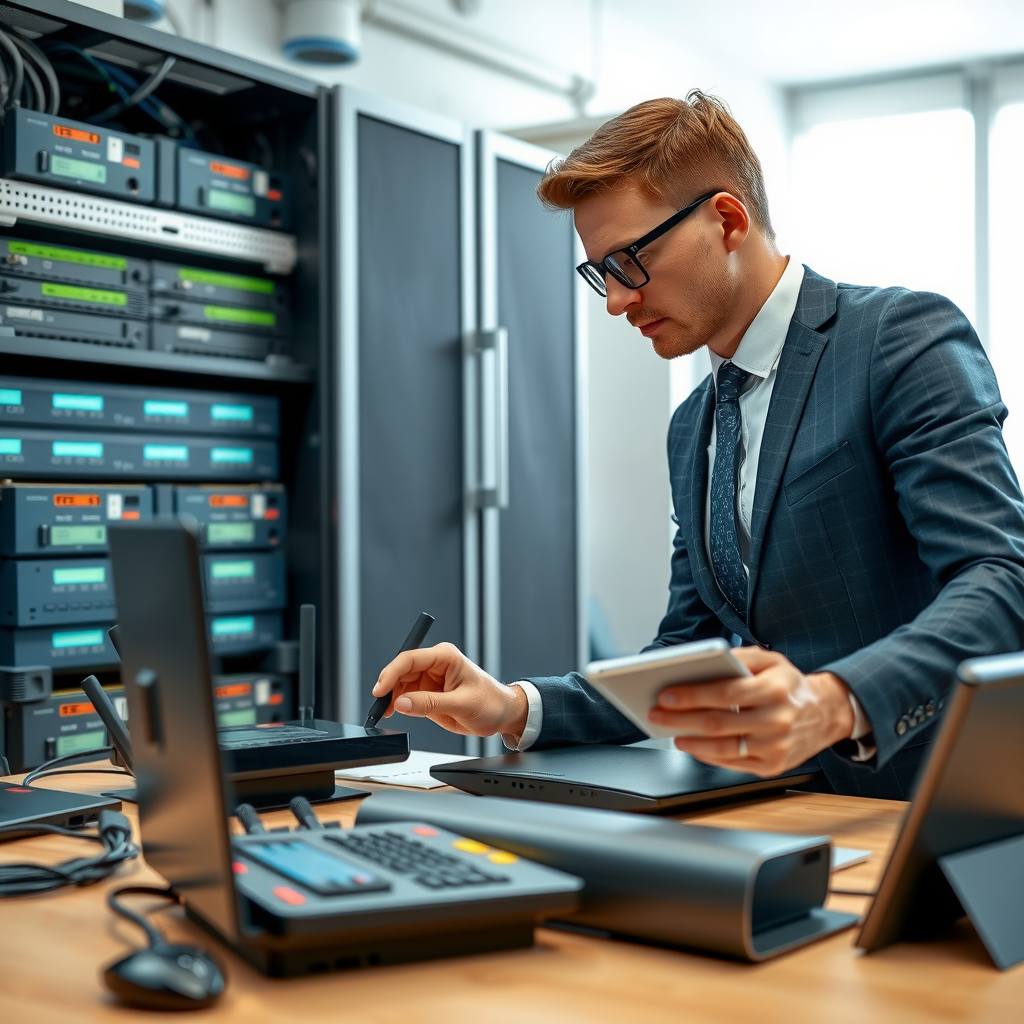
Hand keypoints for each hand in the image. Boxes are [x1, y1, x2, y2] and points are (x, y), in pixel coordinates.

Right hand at [372, 643, 528, 742]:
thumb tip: (402, 703)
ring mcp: (430, 679)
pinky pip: (407, 696)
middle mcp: (435, 664)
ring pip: (400, 684)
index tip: (380, 690)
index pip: (409, 659)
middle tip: (379, 706)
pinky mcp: (428, 693)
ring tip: (384, 712)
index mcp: (445, 657)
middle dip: (387, 687)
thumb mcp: (461, 704)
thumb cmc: (491, 702)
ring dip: (390, 697)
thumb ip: (430, 703)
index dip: (391, 673)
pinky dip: (397, 704)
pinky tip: (393, 712)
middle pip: (401, 671)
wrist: (502, 714)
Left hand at [647, 647, 854, 775]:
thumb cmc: (789, 685)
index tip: (666, 694)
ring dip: (690, 741)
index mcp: (775, 689)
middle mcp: (777, 720)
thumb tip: (707, 661)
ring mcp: (775, 747)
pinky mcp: (773, 766)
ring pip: (722, 748)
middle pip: (717, 723)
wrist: (825, 714)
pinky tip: (693, 744)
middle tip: (656, 713)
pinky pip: (733, 763)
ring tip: (671, 731)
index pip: (724, 693)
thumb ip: (741, 658)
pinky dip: (708, 755)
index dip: (691, 695)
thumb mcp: (771, 661)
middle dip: (680, 719)